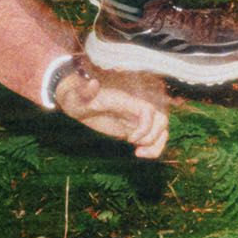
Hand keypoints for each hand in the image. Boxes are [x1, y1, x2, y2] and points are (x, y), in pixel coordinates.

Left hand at [55, 62, 170, 158]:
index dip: (145, 127)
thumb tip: (93, 84)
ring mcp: (135, 119)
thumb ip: (84, 91)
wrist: (76, 102)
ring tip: (140, 154)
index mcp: (124, 101)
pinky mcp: (133, 128)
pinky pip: (152, 138)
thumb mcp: (76, 97)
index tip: (129, 139)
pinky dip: (152, 148)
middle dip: (154, 136)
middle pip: (161, 119)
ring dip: (157, 144)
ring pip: (161, 129)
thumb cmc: (75, 99)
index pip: (148, 110)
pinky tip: (138, 154)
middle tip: (136, 147)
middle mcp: (134, 108)